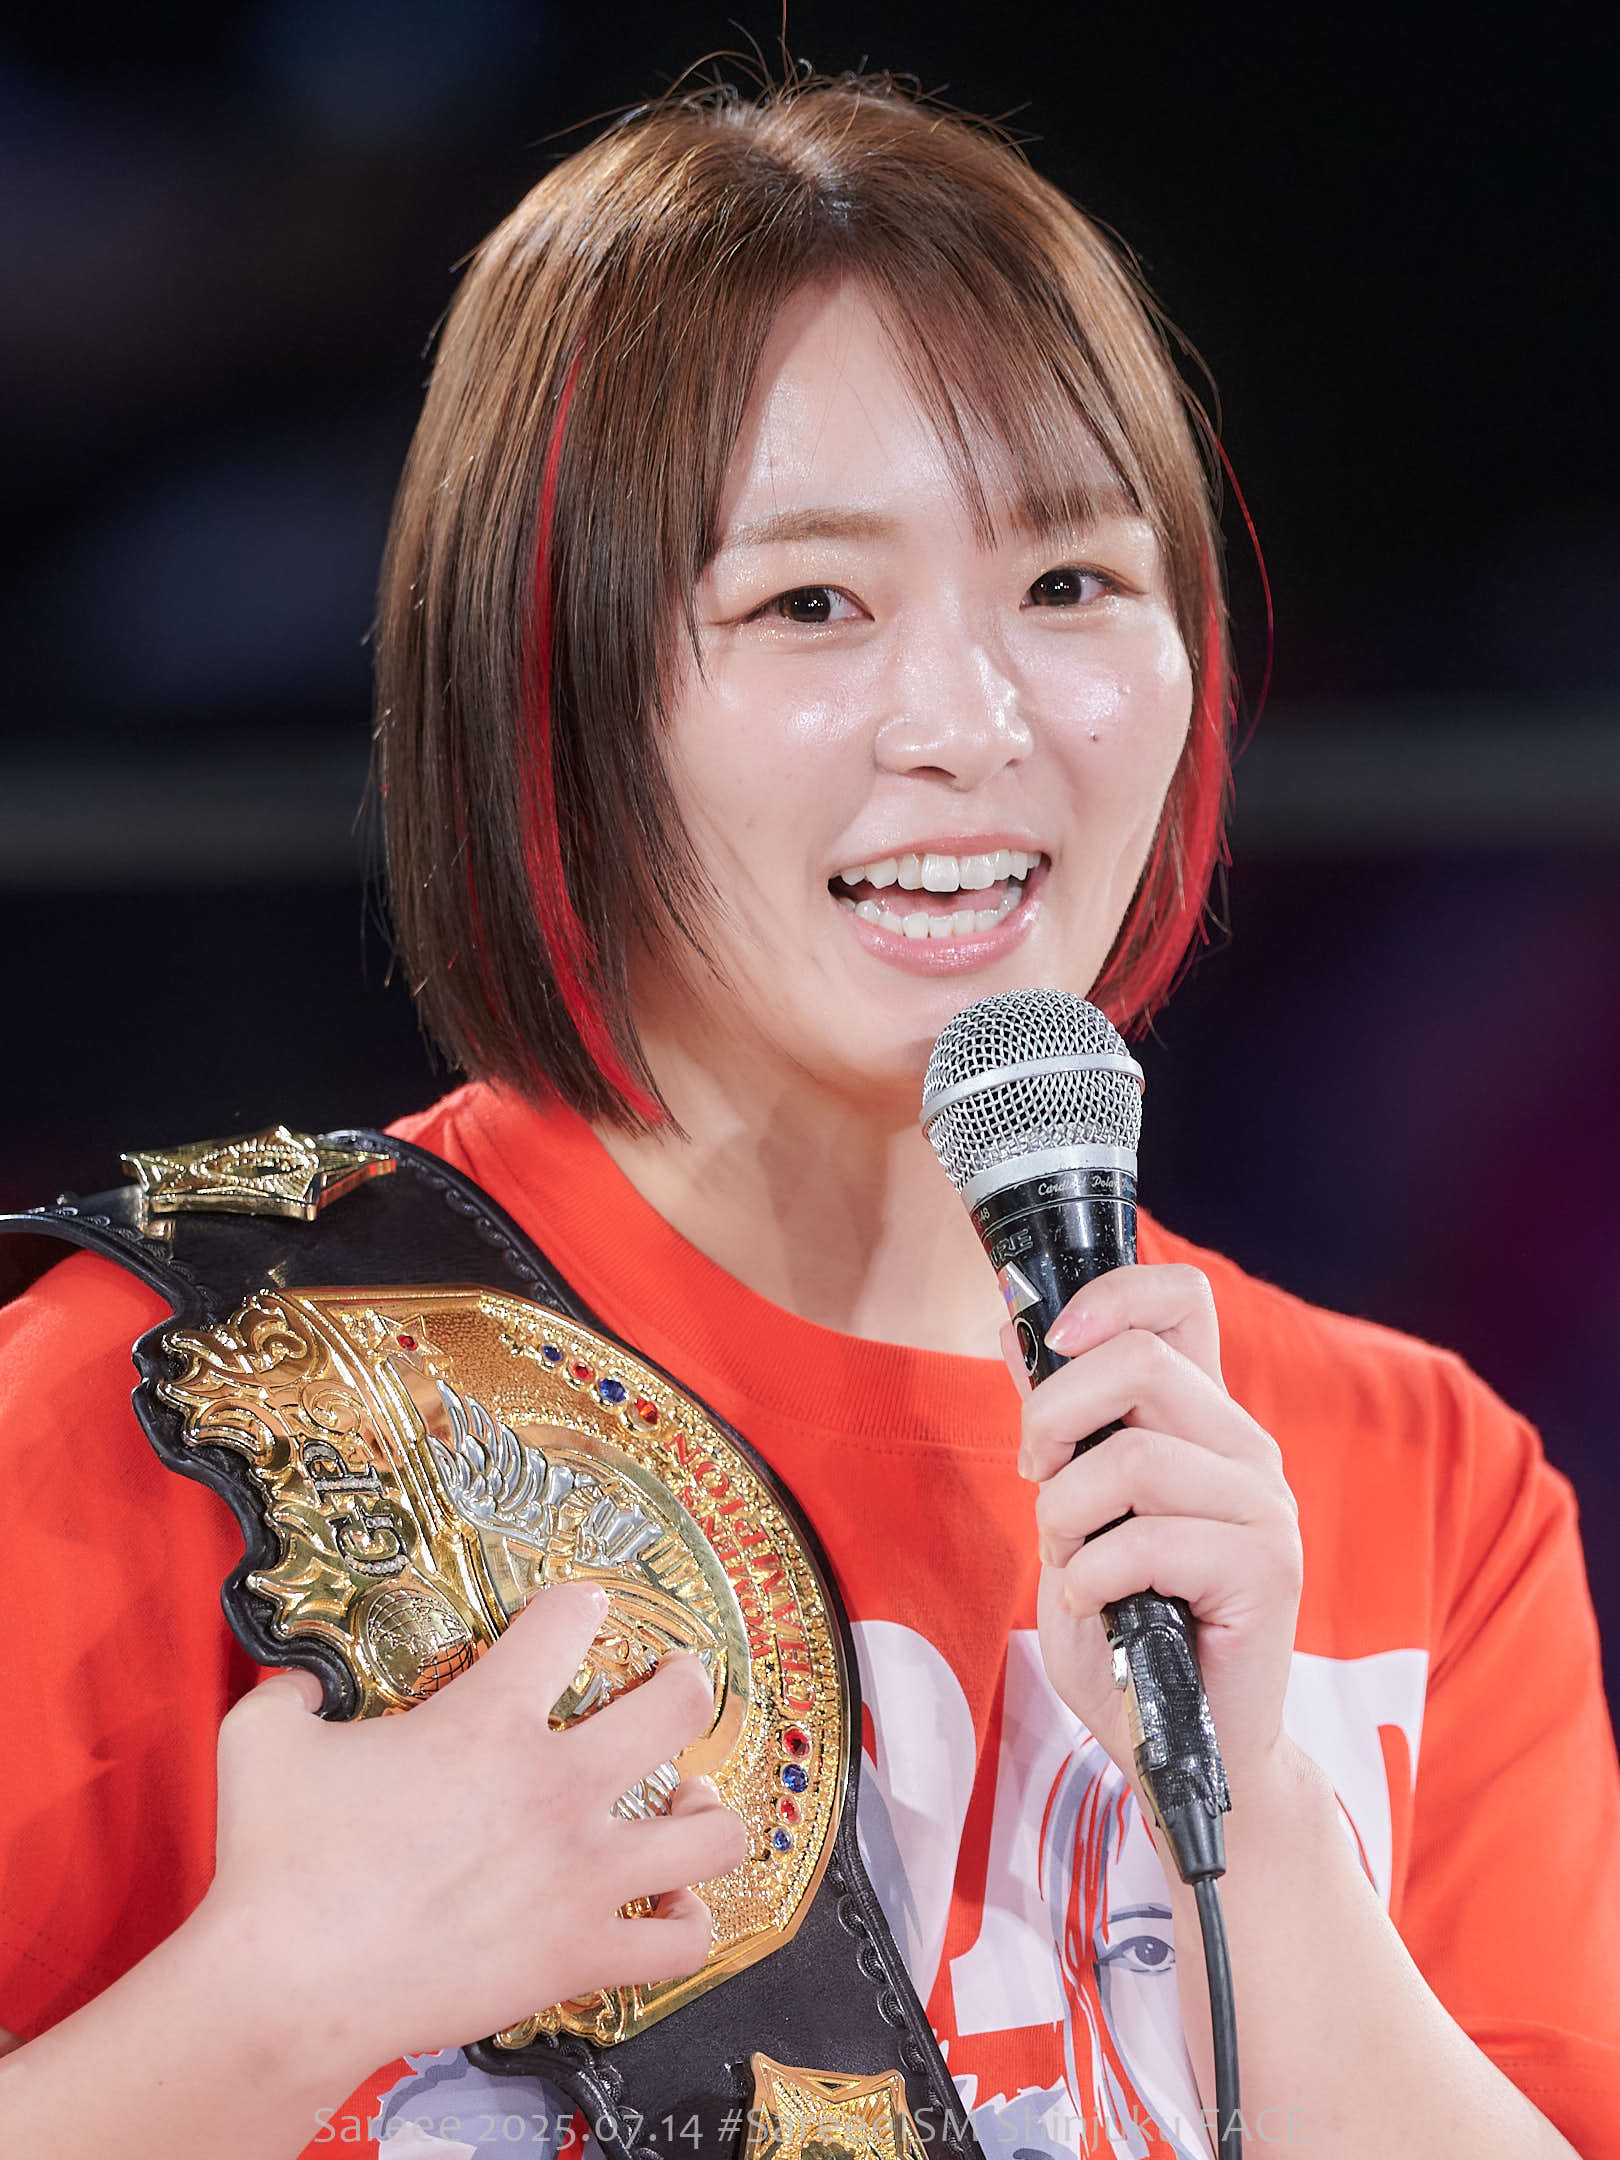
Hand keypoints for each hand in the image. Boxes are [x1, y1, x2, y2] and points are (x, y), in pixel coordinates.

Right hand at [202, 1581, 748, 2073]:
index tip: (579, 1609)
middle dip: (687, 1684)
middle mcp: (555, 1787)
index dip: (577, 1604)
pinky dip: (688, 1920)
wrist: (285, 1990)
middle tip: (675, 1684)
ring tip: (688, 1798)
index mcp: (488, 1720)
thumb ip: (289, 1692)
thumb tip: (296, 1680)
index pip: (570, 1620)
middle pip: (678, 1707)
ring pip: (710, 1832)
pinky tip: (669, 1902)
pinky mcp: (579, 1954)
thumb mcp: (262, 1740)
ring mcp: (580, 1876)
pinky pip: (682, 1941)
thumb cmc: (275, 1864)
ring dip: (707, 1807)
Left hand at [1010, 1263, 1303, 1804]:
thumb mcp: (1070, 1518)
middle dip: (1054, 1417)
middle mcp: (1244, 1449)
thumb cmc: (1126, 1636)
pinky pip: (1148, 1540)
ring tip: (1072, 1560)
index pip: (1179, 1301)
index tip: (1053, 1342)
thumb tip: (1010, 1330)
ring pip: (1136, 1457)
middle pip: (1141, 1362)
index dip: (1111, 1295)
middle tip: (1036, 1477)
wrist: (1186, 1752)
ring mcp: (1263, 1508)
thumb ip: (1056, 1430)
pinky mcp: (1267, 1570)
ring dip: (1069, 1512)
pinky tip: (1094, 1607)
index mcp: (1201, 1421)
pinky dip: (1093, 1576)